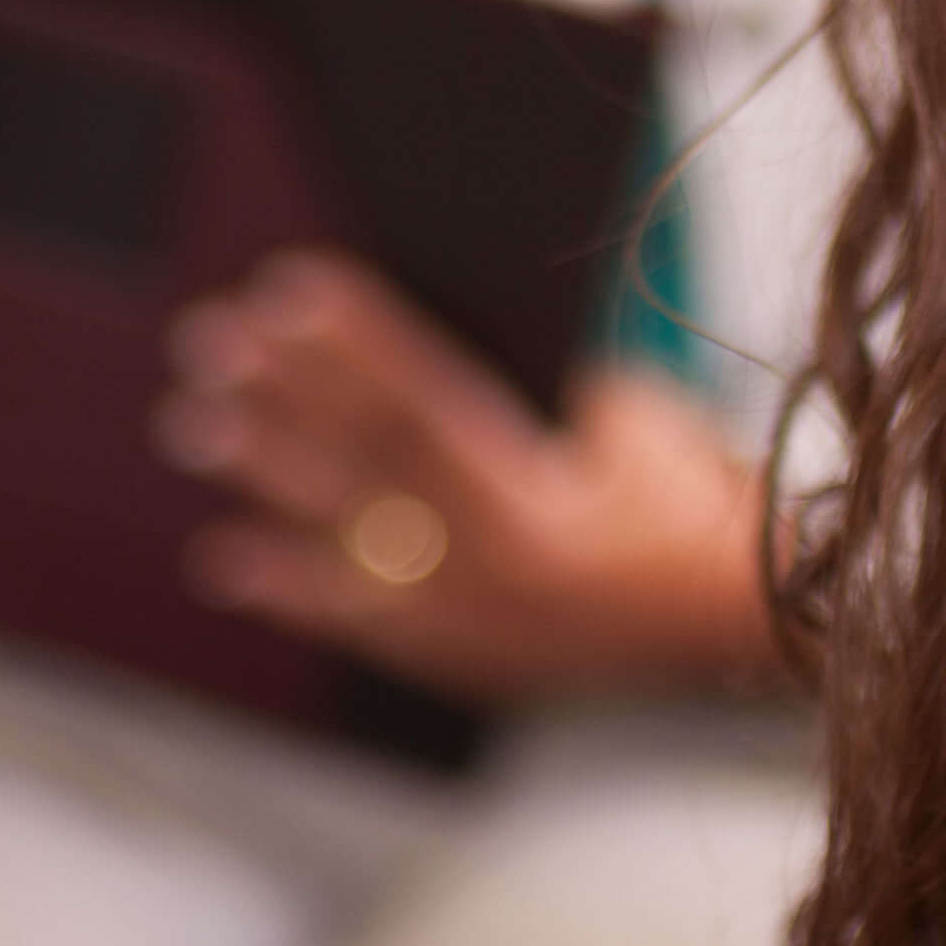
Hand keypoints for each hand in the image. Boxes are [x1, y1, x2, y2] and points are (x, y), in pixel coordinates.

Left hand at [155, 250, 780, 702]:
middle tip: (207, 346)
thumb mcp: (632, 423)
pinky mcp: (467, 654)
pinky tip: (224, 560)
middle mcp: (486, 566)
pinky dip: (290, 588)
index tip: (285, 290)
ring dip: (264, 476)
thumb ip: (536, 398)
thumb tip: (431, 372)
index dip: (347, 340)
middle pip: (363, 463)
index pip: (416, 398)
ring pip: (345, 535)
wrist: (754, 617)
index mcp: (533, 499)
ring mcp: (470, 618)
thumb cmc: (704, 502)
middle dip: (281, 398)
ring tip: (192, 423)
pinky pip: (362, 621)